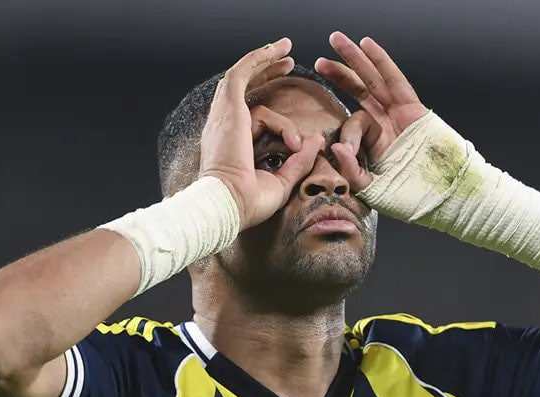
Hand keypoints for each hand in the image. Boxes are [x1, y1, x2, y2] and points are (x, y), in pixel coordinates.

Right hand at [199, 38, 324, 229]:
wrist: (230, 203)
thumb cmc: (249, 202)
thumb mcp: (282, 180)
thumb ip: (299, 160)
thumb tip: (316, 140)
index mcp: (231, 145)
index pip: (249, 114)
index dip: (268, 104)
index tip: (288, 108)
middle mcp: (223, 127)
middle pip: (241, 89)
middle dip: (264, 72)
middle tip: (287, 62)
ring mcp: (223, 116)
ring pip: (245, 79)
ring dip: (264, 61)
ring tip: (287, 50)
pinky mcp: (229, 108)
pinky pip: (241, 74)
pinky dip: (258, 60)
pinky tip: (278, 51)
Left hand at [314, 32, 428, 190]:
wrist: (445, 197)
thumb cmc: (412, 197)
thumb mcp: (374, 189)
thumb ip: (352, 171)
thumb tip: (335, 147)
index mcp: (375, 143)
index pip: (353, 126)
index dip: (346, 135)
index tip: (343, 151)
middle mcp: (385, 124)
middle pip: (359, 91)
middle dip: (339, 73)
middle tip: (319, 59)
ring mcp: (400, 114)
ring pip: (374, 80)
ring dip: (356, 59)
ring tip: (337, 40)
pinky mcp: (414, 109)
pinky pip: (395, 80)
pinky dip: (381, 62)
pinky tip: (367, 45)